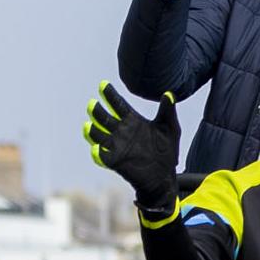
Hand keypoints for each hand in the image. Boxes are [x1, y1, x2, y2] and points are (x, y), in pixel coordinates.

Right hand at [83, 83, 180, 209]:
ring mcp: (116, 146)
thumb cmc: (166, 150)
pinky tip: (96, 149)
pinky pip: (102, 157)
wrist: (165, 174)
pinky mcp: (115, 161)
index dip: (110, 95)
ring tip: (89, 125)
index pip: (118, 105)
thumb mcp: (170, 128)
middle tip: (93, 104)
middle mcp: (121, 131)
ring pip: (98, 136)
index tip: (103, 84)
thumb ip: (168, 111)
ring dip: (92, 131)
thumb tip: (169, 93)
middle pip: (104, 118)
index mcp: (132, 121)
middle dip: (97, 112)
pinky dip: (97, 153)